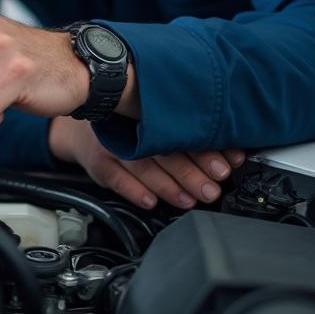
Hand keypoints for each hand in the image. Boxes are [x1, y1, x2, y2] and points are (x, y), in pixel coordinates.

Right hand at [49, 115, 245, 209]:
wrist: (82, 128)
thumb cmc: (127, 127)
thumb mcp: (152, 121)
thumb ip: (185, 133)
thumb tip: (232, 151)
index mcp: (149, 111)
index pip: (180, 130)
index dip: (205, 148)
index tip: (227, 164)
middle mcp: (130, 125)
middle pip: (163, 149)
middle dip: (191, 172)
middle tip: (213, 188)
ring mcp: (112, 143)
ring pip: (141, 165)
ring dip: (168, 185)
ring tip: (189, 200)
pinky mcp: (98, 162)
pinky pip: (115, 177)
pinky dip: (133, 190)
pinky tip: (150, 201)